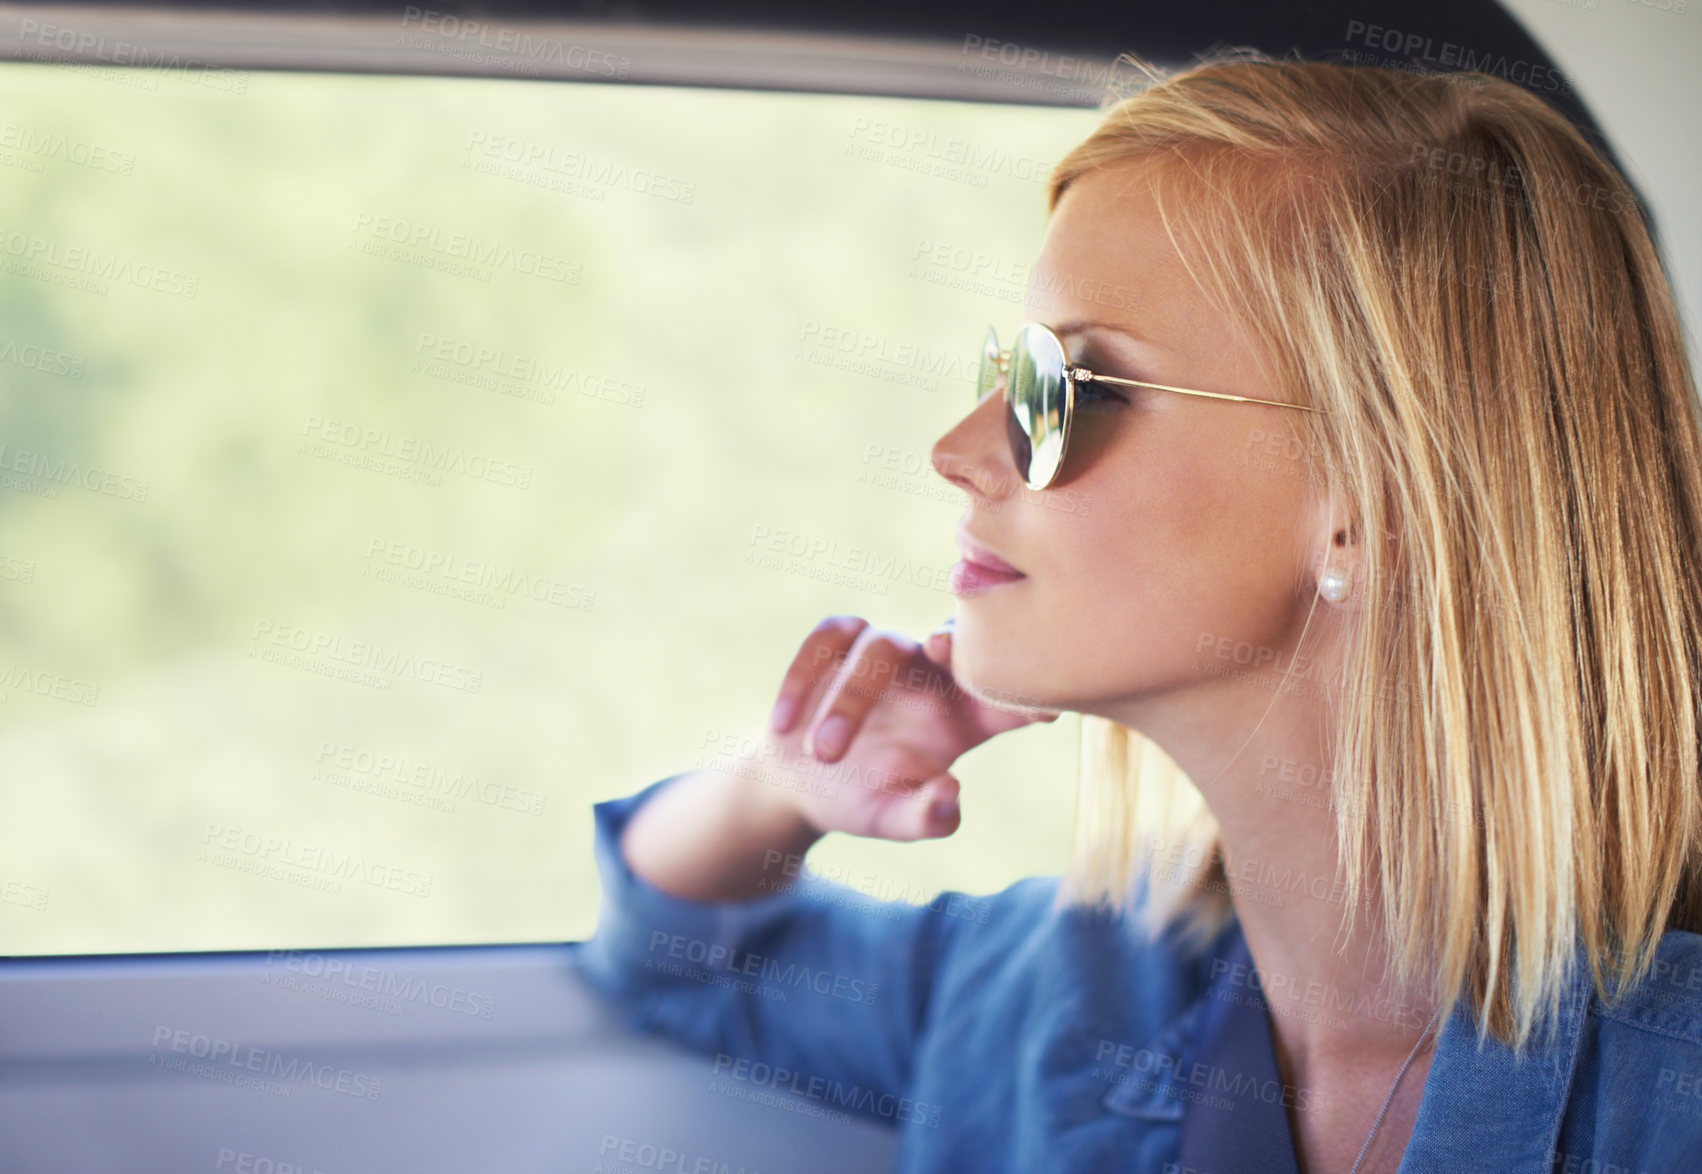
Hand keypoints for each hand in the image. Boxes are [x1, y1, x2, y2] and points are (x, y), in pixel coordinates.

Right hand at [762, 614, 1059, 841]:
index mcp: (960, 721)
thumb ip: (926, 817)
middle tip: (941, 647)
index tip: (1040, 705)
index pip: (1004, 701)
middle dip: (955, 637)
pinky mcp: (837, 645)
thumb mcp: (894, 820)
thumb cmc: (862, 800)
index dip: (1024, 696)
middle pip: (954, 640)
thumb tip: (951, 791)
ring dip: (846, 700)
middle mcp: (929, 680)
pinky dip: (805, 675)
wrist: (800, 785)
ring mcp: (883, 656)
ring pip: (880, 646)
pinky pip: (830, 636)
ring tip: (822, 755)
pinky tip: (784, 726)